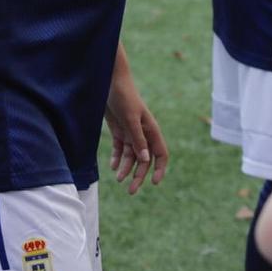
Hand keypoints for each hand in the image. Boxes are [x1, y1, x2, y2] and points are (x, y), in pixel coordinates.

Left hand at [105, 70, 167, 193]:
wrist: (110, 80)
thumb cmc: (124, 96)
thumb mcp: (131, 118)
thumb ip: (138, 139)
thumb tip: (146, 160)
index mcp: (151, 130)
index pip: (160, 154)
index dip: (159, 169)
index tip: (153, 182)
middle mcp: (142, 133)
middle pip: (144, 160)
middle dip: (139, 175)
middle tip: (130, 190)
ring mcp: (130, 132)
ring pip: (131, 156)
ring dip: (125, 168)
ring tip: (118, 179)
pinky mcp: (118, 129)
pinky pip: (119, 148)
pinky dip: (116, 158)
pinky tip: (112, 166)